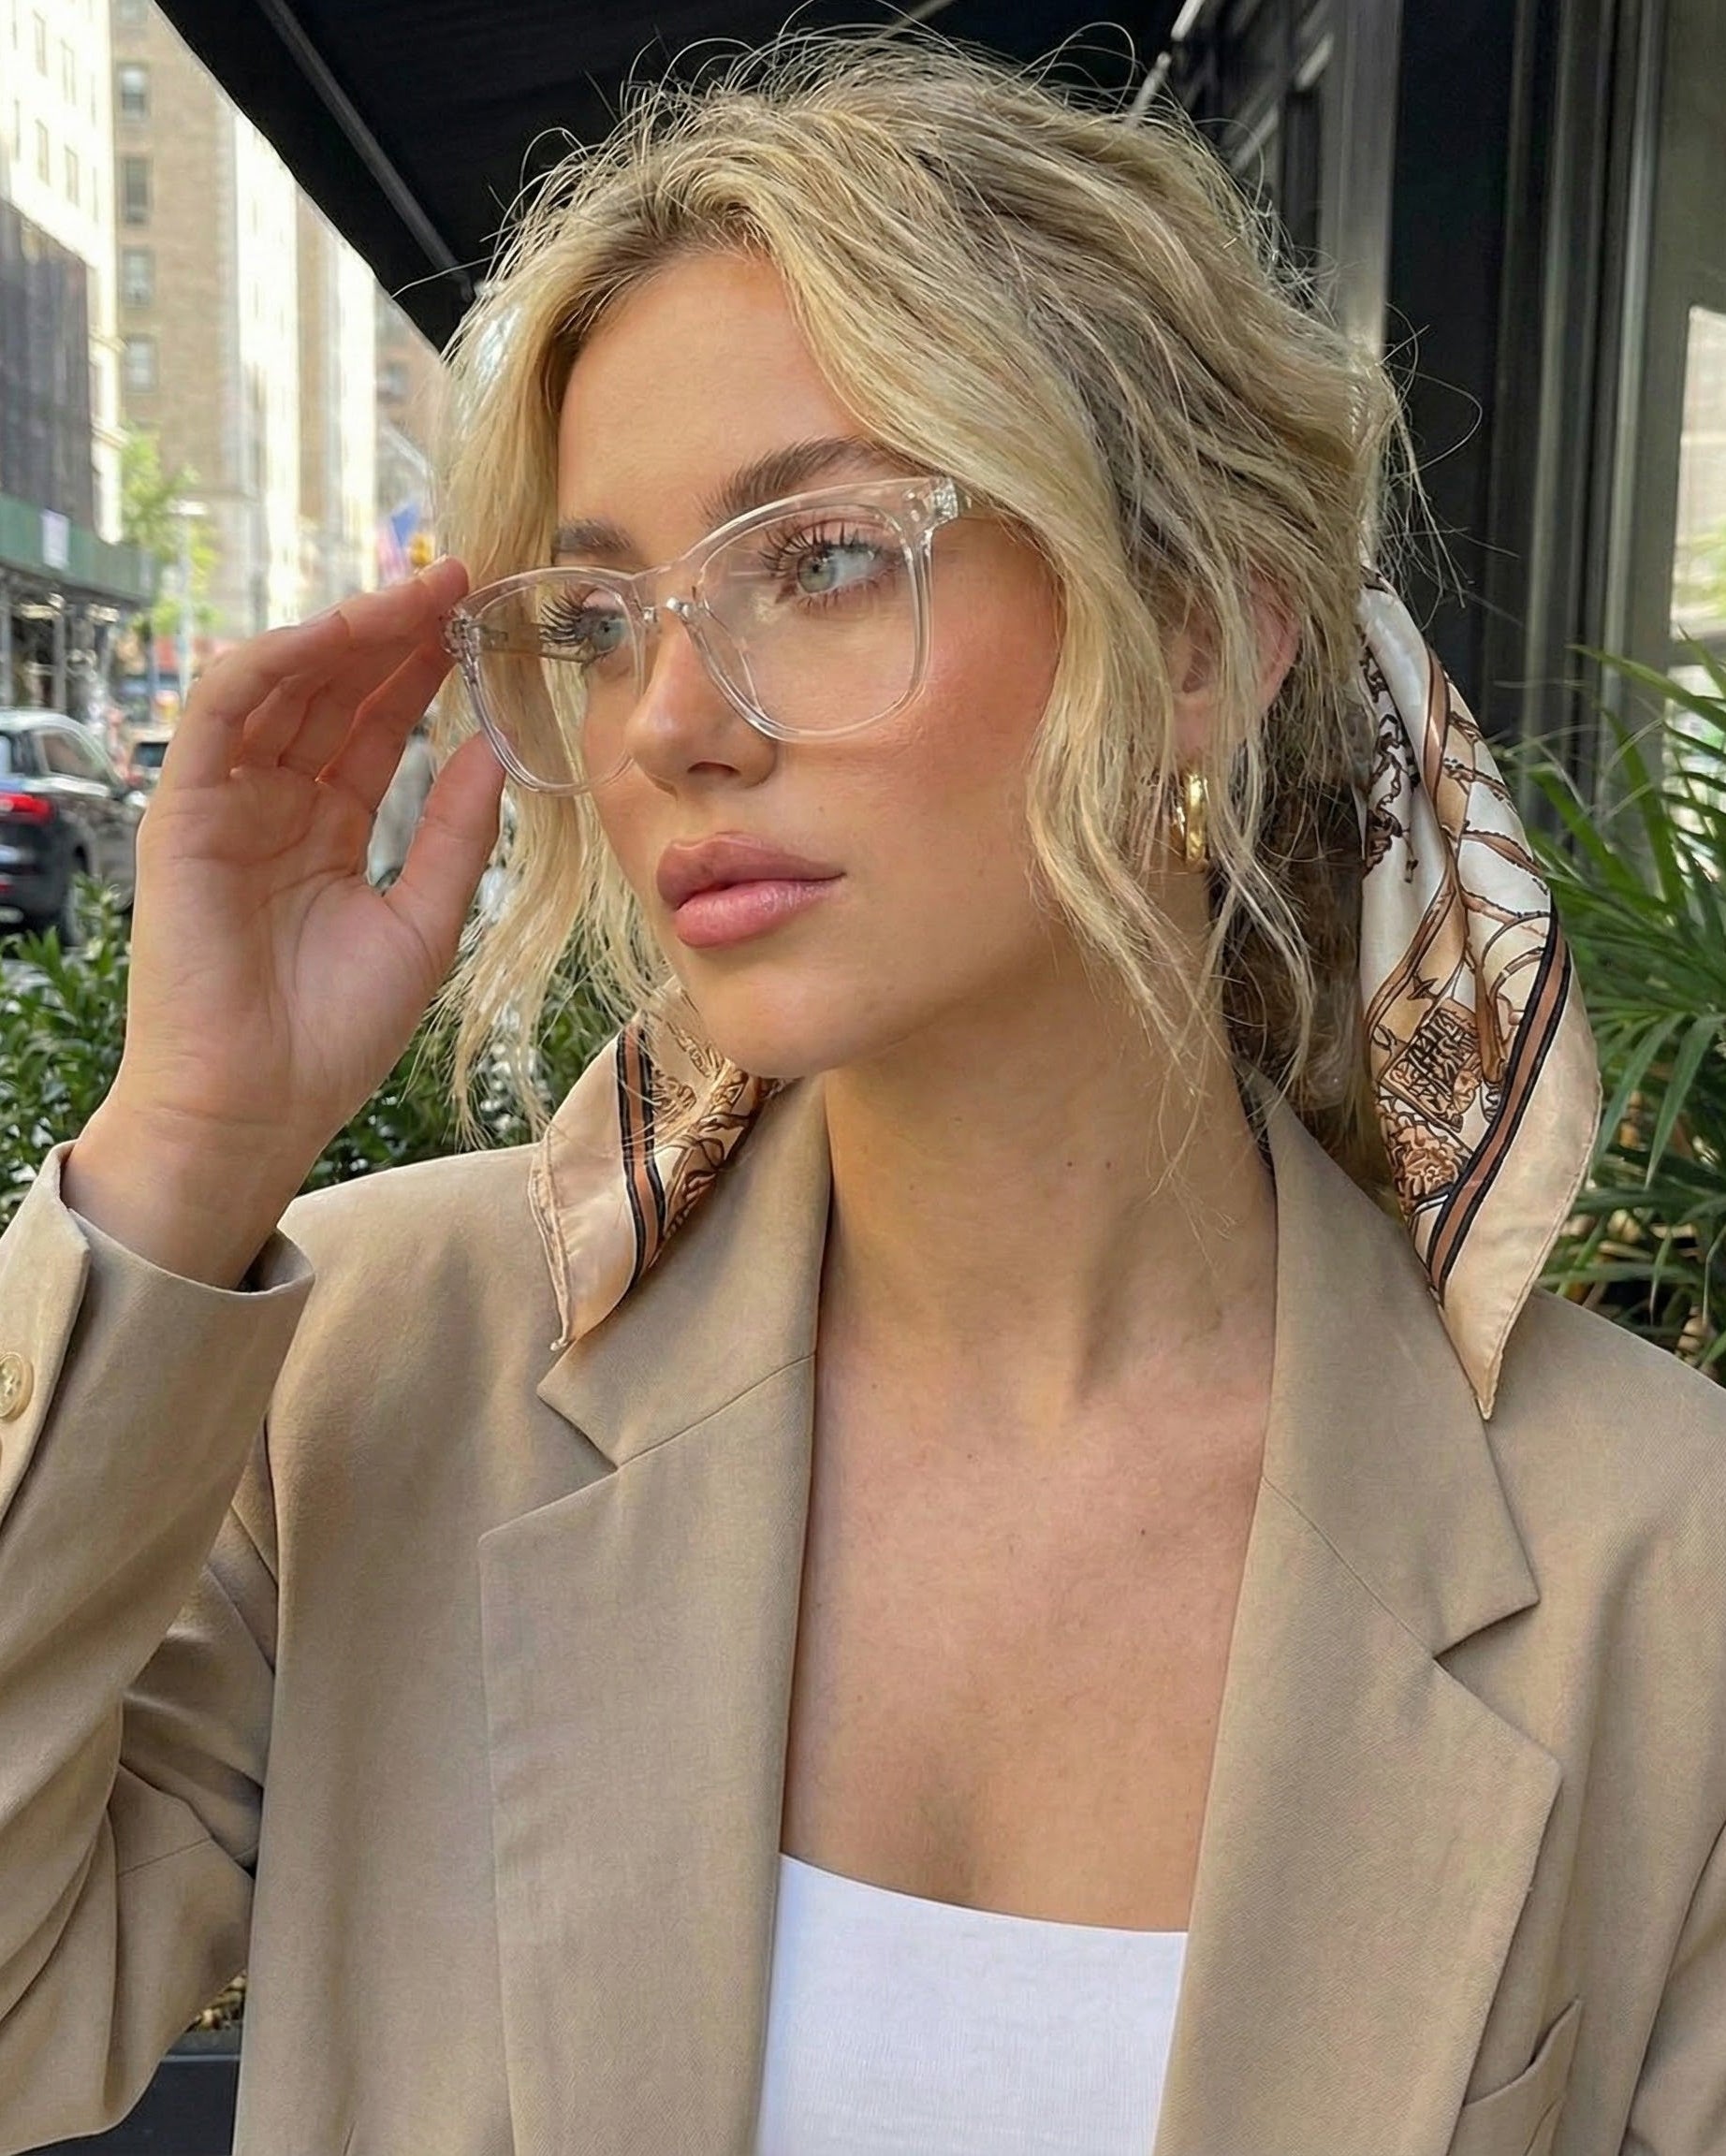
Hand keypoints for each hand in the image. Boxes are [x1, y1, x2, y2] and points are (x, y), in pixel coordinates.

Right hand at [70, 559, 505, 1270]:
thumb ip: (457, 835)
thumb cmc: (333, 1034)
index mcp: (328, 831)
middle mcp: (275, 806)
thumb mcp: (423, 922)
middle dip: (392, 635)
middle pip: (333, 694)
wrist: (256, 1106)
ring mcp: (226, 804)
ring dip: (345, 633)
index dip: (421, 674)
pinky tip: (334, 633)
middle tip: (457, 581)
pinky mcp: (183, 812)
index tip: (479, 626)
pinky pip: (221, 713)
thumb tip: (496, 749)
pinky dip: (274, 663)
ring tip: (415, 594)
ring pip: (282, 687)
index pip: (374, 729)